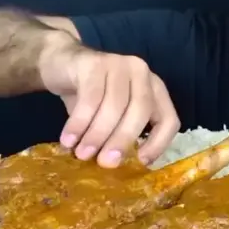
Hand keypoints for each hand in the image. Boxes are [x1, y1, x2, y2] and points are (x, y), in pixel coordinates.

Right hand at [40, 48, 179, 167]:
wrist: (59, 63)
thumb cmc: (90, 96)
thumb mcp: (112, 116)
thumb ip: (120, 134)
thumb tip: (118, 166)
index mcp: (155, 89)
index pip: (169, 119)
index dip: (159, 143)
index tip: (140, 162)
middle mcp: (142, 73)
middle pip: (141, 110)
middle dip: (124, 139)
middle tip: (106, 163)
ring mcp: (119, 63)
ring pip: (114, 104)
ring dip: (97, 134)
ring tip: (82, 154)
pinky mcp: (94, 62)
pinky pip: (90, 97)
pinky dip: (79, 122)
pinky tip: (68, 140)